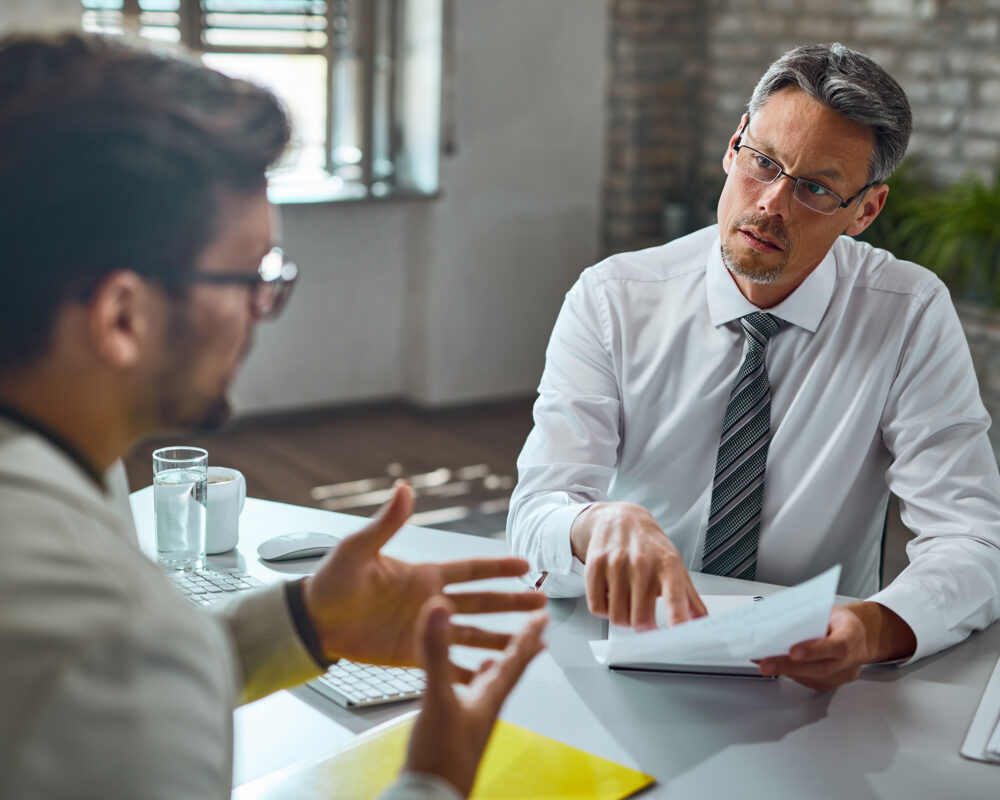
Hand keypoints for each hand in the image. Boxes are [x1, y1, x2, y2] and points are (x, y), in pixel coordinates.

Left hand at [301, 482, 546, 674]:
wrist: (313, 621)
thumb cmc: (332, 582)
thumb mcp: (359, 549)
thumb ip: (387, 523)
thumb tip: (403, 488)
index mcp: (424, 576)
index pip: (470, 570)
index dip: (498, 569)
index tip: (525, 566)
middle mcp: (431, 602)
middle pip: (482, 603)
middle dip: (512, 603)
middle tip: (542, 605)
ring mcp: (425, 631)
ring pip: (473, 635)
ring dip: (500, 638)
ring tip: (530, 642)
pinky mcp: (413, 655)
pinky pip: (448, 664)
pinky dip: (470, 671)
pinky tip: (491, 677)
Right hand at [404, 598, 547, 796]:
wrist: (428, 799)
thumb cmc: (440, 758)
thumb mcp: (437, 698)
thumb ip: (437, 653)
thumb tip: (439, 609)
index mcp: (488, 698)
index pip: (515, 660)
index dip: (528, 636)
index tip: (543, 616)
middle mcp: (484, 707)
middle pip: (508, 671)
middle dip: (519, 648)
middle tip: (533, 631)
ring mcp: (470, 720)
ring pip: (487, 685)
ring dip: (493, 665)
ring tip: (495, 653)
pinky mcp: (452, 730)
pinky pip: (466, 697)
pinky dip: (466, 684)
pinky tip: (457, 687)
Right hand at [571, 501, 706, 629]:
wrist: (621, 519)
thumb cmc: (650, 546)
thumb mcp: (675, 566)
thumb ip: (689, 598)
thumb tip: (703, 624)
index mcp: (668, 564)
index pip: (674, 597)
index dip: (677, 620)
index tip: (679, 637)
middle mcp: (642, 562)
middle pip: (640, 618)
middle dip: (643, 627)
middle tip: (645, 621)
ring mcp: (616, 563)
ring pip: (617, 617)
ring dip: (623, 618)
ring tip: (627, 605)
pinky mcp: (595, 565)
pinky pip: (597, 607)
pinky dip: (604, 610)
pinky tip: (611, 597)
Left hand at [756, 602, 915, 691]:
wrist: (860, 637)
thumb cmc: (842, 622)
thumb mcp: (830, 610)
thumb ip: (810, 617)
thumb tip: (780, 621)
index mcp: (851, 635)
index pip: (836, 646)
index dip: (814, 650)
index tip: (793, 651)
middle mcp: (849, 660)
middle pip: (819, 668)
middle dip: (789, 666)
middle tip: (766, 663)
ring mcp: (841, 675)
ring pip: (811, 677)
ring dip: (784, 671)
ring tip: (762, 662)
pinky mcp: (830, 684)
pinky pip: (808, 681)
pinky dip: (788, 673)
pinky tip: (773, 665)